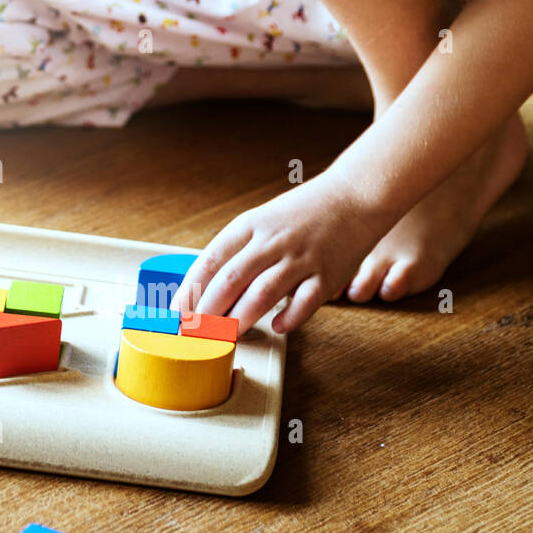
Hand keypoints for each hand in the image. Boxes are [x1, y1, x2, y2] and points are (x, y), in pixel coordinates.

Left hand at [172, 171, 386, 333]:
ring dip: (240, 319)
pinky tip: (276, 327)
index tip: (177, 313)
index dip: (190, 291)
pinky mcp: (327, 276)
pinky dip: (287, 320)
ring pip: (262, 295)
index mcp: (250, 226)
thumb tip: (207, 286)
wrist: (354, 196)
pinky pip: (303, 305)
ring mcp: (300, 259)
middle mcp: (272, 241)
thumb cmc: (304, 213)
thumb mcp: (262, 220)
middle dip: (208, 312)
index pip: (210, 261)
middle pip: (230, 281)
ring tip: (226, 336)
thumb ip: (238, 250)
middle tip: (195, 333)